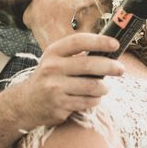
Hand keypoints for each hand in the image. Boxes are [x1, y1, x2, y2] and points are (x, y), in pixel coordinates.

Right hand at [9, 33, 123, 130]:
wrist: (26, 103)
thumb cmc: (49, 78)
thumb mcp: (55, 60)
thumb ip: (76, 54)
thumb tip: (109, 49)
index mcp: (52, 53)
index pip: (79, 41)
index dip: (99, 41)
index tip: (115, 44)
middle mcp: (52, 68)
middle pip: (89, 65)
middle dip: (110, 66)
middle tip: (120, 69)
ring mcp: (55, 88)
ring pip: (92, 87)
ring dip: (104, 87)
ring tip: (105, 87)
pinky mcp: (60, 106)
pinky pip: (88, 102)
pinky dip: (95, 100)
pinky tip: (92, 98)